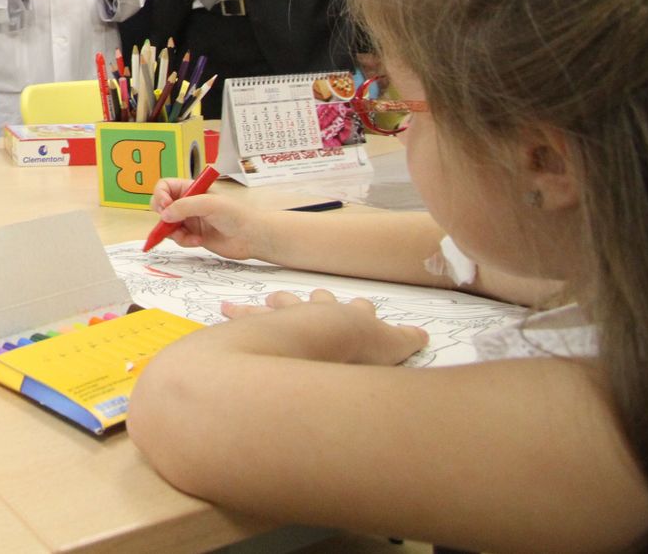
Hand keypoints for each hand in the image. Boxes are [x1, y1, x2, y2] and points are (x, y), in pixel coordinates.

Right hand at [150, 182, 267, 259]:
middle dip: (163, 216)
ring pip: (168, 225)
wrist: (252, 237)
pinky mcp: (194, 235)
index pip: (166, 186)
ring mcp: (191, 220)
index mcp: (192, 189)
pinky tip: (197, 241)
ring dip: (174, 232)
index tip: (164, 206)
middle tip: (169, 223)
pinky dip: (184, 241)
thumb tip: (164, 215)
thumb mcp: (208, 204)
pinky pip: (178, 238)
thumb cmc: (236, 214)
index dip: (160, 195)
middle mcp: (189, 203)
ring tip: (188, 236)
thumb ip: (184, 207)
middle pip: (162, 206)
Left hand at [220, 288, 429, 365]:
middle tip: (305, 302)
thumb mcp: (392, 345)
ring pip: (277, 305)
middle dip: (310, 302)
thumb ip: (405, 339)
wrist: (324, 338)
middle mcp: (317, 312)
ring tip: (264, 302)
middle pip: (314, 301)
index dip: (359, 312)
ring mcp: (290, 316)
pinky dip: (237, 312)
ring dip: (270, 306)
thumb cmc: (359, 345)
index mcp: (348, 317)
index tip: (362, 309)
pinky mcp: (264, 324)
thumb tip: (423, 335)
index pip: (355, 309)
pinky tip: (224, 308)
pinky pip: (246, 315)